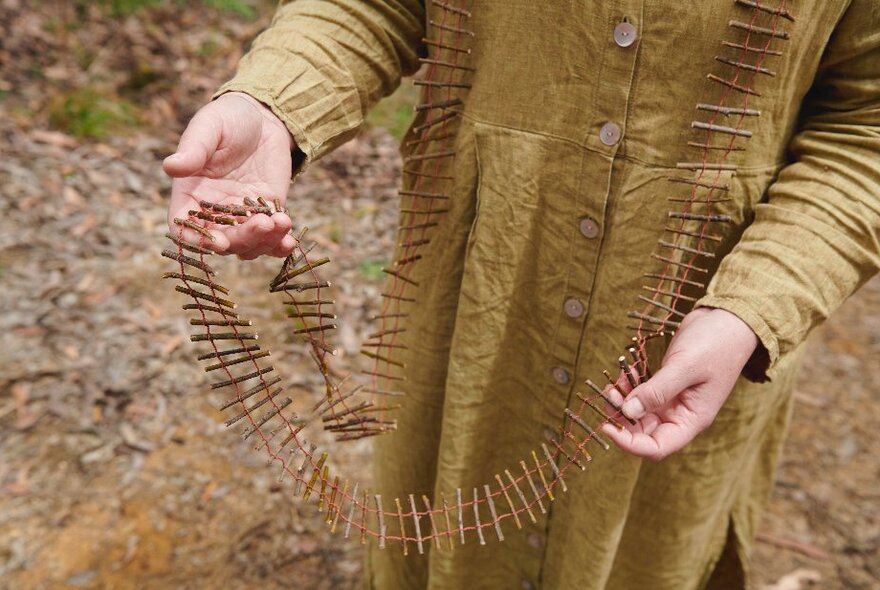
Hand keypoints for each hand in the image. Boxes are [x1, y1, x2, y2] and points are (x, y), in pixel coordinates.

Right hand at [164, 92, 296, 258]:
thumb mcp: (208, 128)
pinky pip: (272, 239)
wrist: (262, 119)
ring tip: (280, 221)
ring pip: (249, 246)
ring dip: (264, 242)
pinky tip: (290, 241)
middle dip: (242, 240)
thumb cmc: (227, 119)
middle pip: (222, 242)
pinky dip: (280, 245)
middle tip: (261, 225)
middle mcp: (214, 213)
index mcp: (190, 196)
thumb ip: (192, 150)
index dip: (197, 240)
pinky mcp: (268, 215)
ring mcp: (242, 217)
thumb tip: (170, 166)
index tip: (218, 241)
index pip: (184, 228)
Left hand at [602, 307, 757, 460]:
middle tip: (608, 396)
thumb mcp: (685, 366)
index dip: (629, 444)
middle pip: (643, 432)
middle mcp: (680, 414)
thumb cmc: (716, 344)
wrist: (728, 320)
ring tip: (613, 384)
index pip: (658, 447)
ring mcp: (672, 400)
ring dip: (622, 403)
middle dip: (621, 419)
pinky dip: (629, 387)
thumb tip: (627, 411)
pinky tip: (626, 372)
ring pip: (639, 413)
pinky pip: (641, 394)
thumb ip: (657, 390)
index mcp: (692, 419)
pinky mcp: (664, 384)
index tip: (606, 427)